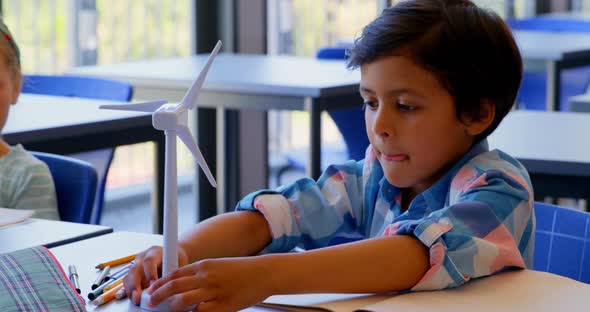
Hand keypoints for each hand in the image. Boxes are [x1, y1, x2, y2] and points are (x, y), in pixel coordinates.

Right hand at [123, 245, 188, 304]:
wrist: (172, 255)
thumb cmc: (176, 259)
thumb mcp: (178, 263)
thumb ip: (172, 274)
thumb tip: (170, 288)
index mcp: (155, 252)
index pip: (149, 261)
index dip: (150, 273)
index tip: (153, 284)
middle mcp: (143, 257)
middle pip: (135, 269)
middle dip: (135, 284)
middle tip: (138, 297)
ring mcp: (137, 264)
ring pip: (129, 276)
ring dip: (130, 289)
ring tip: (135, 300)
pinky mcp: (133, 273)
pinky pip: (127, 282)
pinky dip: (129, 291)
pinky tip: (134, 298)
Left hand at [147, 256, 273, 311]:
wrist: (264, 273)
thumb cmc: (244, 270)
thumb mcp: (219, 266)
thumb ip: (202, 274)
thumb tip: (184, 283)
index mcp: (204, 266)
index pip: (174, 274)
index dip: (160, 283)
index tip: (152, 290)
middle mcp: (206, 277)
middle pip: (174, 287)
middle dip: (158, 295)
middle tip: (150, 302)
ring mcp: (213, 292)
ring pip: (183, 301)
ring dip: (172, 307)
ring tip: (167, 310)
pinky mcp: (223, 305)